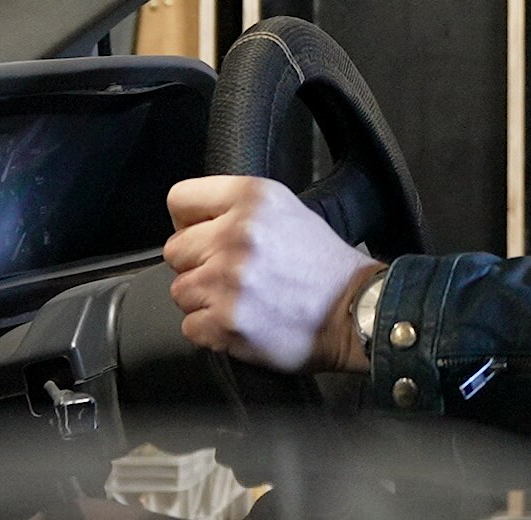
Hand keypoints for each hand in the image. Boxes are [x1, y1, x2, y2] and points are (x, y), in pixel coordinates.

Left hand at [163, 175, 384, 373]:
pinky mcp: (226, 322)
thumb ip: (237, 209)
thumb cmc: (324, 266)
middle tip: (234, 273)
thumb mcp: (287, 210)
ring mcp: (228, 280)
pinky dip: (212, 330)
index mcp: (252, 199)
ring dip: (205, 300)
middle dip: (199, 264)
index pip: (180, 200)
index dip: (190, 222)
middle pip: (175, 250)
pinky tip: (243, 320)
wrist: (355, 310)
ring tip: (243, 299)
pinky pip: (190, 326)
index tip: (205, 235)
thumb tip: (193, 223)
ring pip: (180, 291)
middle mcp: (237, 235)